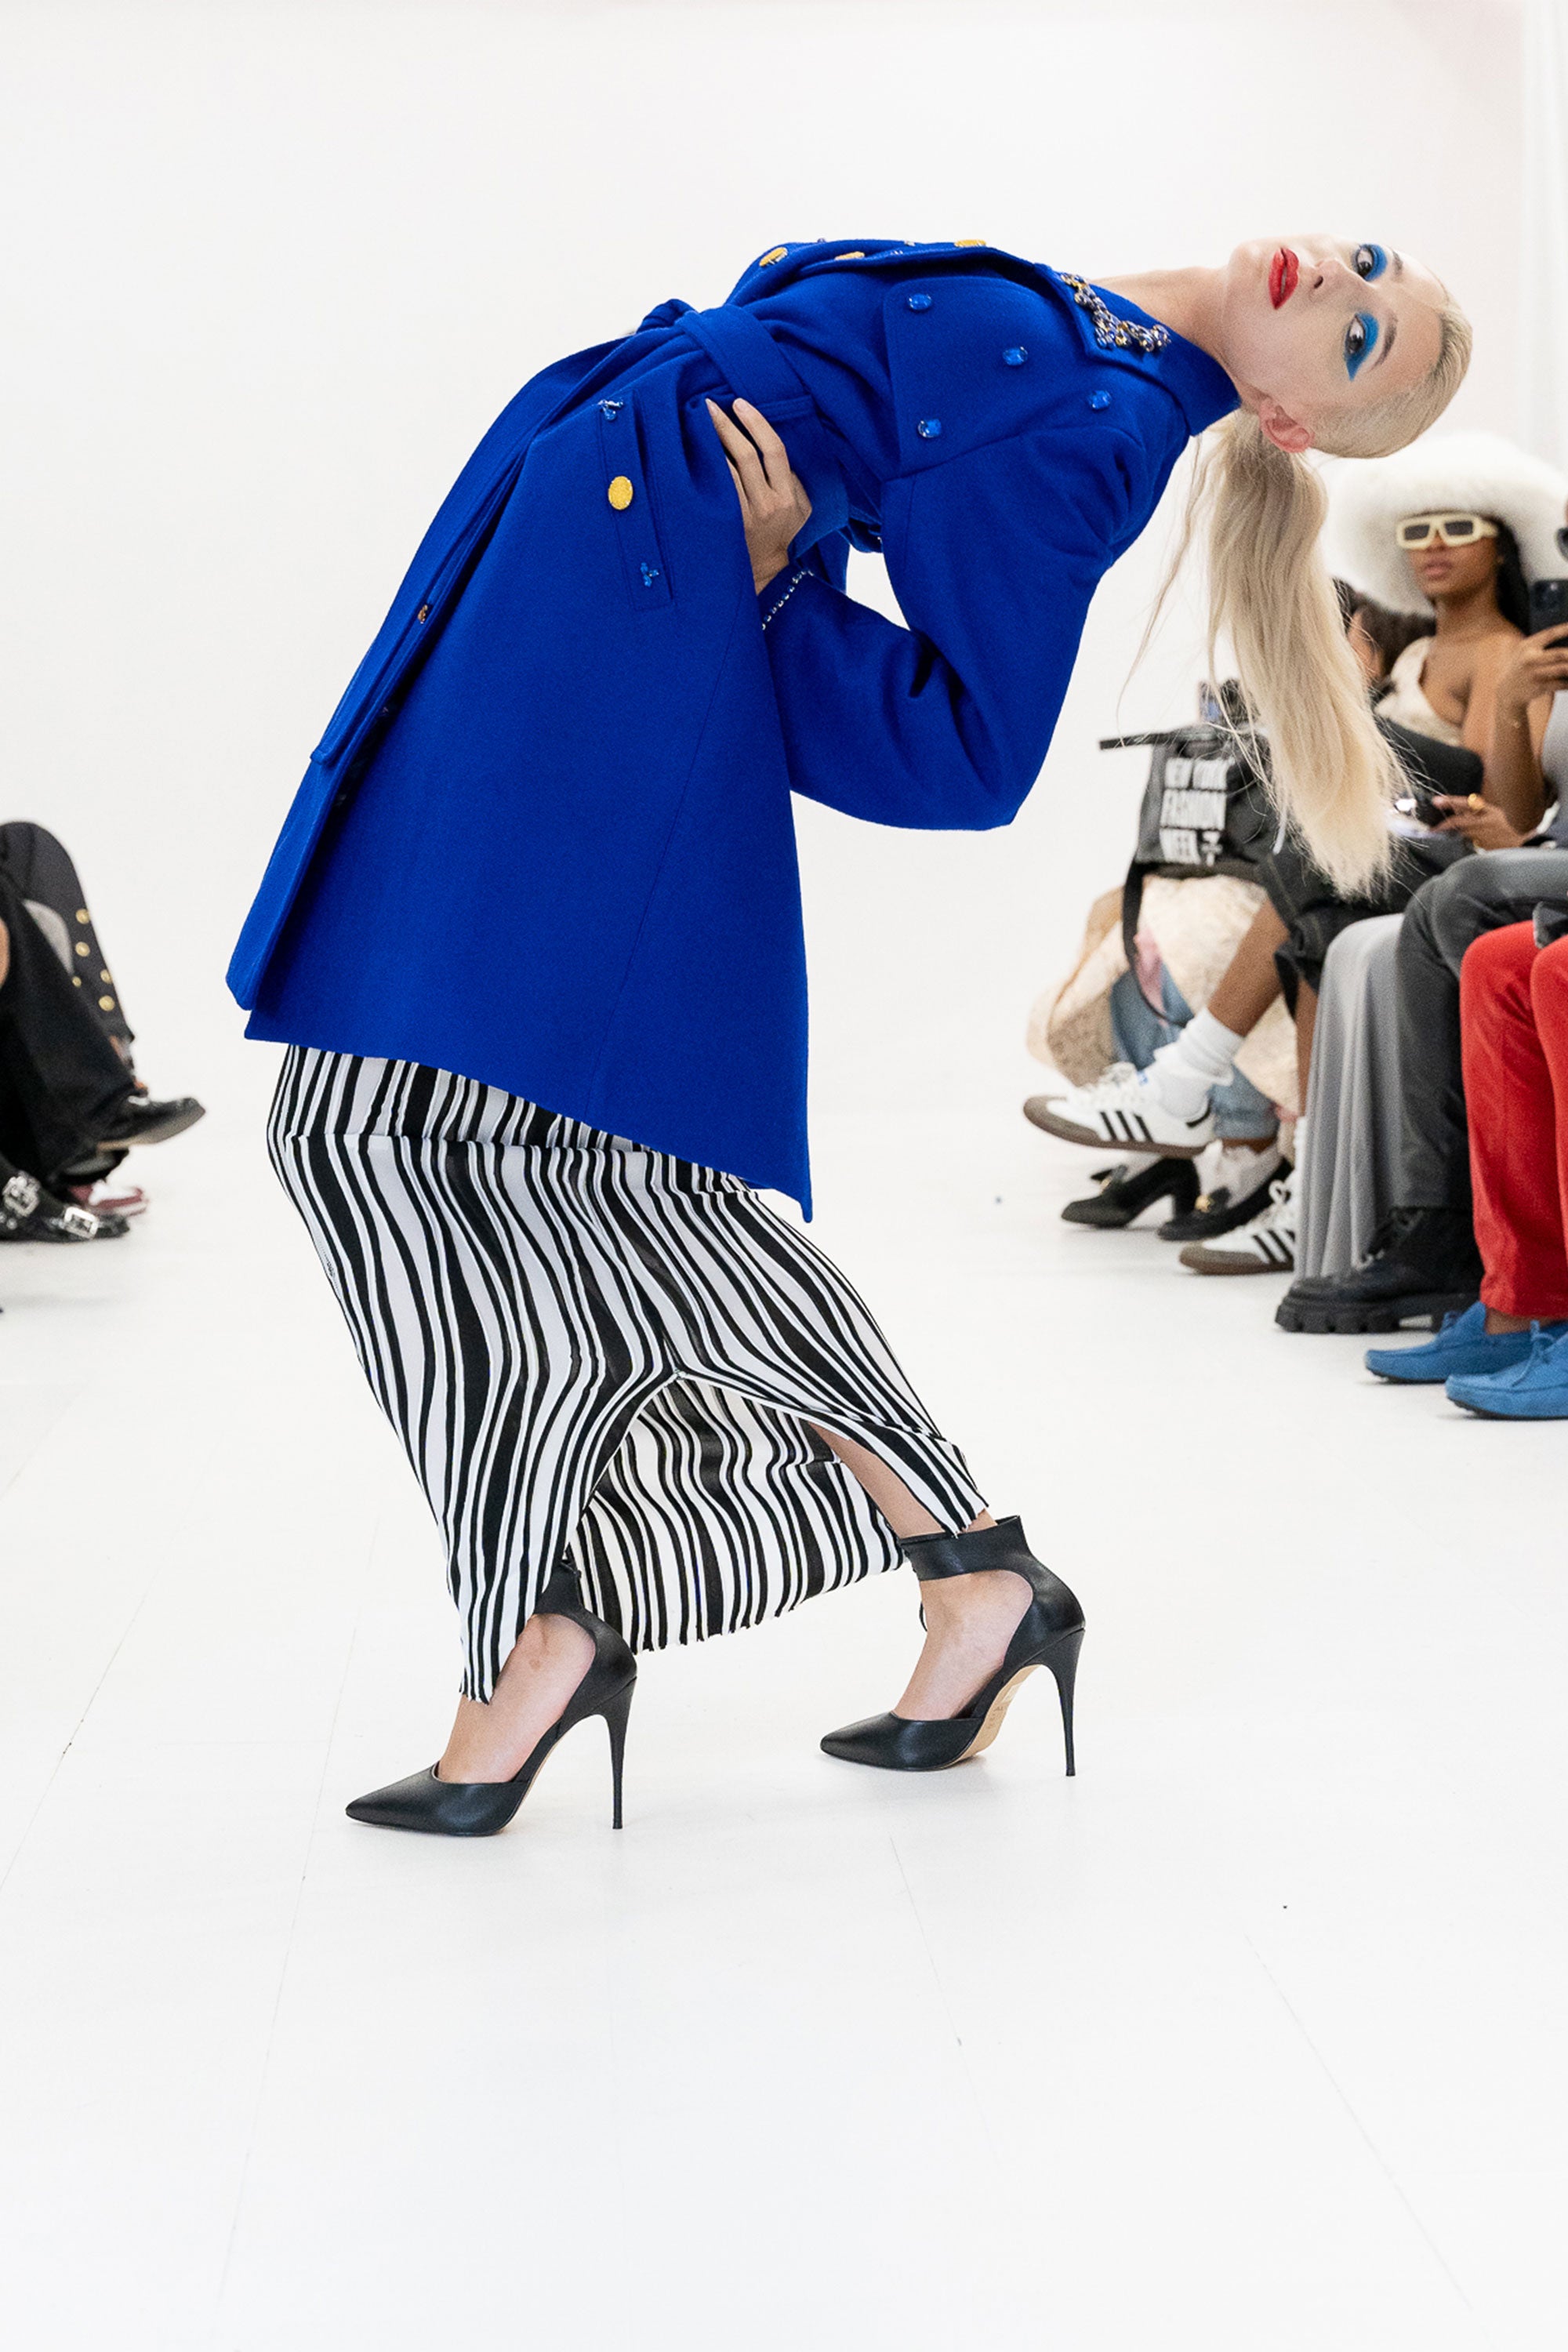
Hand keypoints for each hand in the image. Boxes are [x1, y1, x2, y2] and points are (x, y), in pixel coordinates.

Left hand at [706, 397, 811, 592]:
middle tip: (708, 404)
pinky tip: (691, 451)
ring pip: (725, 472)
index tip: (740, 403)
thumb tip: (769, 442)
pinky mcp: (727, 525)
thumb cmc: (785, 532)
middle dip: (725, 426)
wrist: (768, 572)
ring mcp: (745, 516)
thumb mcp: (802, 507)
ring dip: (708, 443)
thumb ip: (792, 477)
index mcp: (788, 496)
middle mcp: (767, 505)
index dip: (757, 423)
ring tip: (694, 421)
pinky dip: (702, 468)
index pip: (774, 450)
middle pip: (745, 456)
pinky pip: (714, 490)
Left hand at [1432, 795, 1528, 849]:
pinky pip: (1467, 843)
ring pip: (1460, 833)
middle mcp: (1484, 821)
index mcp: (1488, 810)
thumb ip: (1478, 812)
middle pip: (1458, 821)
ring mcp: (1483, 835)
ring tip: (1441, 835)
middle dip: (1443, 824)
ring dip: (1450, 834)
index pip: (1465, 803)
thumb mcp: (1495, 814)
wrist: (1522, 843)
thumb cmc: (1508, 828)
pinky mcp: (1482, 846)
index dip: (1450, 801)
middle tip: (1432, 828)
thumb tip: (1458, 811)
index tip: (1436, 801)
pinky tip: (1455, 844)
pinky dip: (1461, 842)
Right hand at [1496, 624, 1567, 719]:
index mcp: (1527, 646)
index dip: (1565, 629)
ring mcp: (1535, 674)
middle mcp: (1530, 659)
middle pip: (1560, 653)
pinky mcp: (1539, 687)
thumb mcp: (1524, 652)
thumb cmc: (1522, 667)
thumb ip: (1541, 644)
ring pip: (1563, 669)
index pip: (1550, 634)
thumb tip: (1567, 641)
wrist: (1508, 692)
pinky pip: (1561, 683)